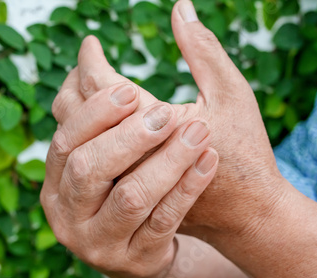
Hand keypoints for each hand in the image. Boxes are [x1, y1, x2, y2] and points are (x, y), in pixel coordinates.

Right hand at [40, 76, 218, 277]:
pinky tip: (209, 160)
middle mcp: (68, 216)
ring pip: (131, 196)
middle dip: (130, 136)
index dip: (96, 112)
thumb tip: (89, 46)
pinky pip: (165, 221)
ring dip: (167, 160)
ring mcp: (99, 243)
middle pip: (89, 168)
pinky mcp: (135, 259)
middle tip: (167, 112)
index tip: (131, 89)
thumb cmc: (122, 190)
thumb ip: (96, 115)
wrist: (139, 254)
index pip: (65, 140)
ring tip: (199, 131)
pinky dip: (188, 187)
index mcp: (54, 184)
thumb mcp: (101, 160)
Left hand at [54, 0, 286, 239]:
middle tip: (83, 63)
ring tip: (79, 86)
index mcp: (154, 131)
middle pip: (74, 117)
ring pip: (70, 144)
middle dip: (75, 84)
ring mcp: (117, 187)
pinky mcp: (117, 200)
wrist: (245, 217)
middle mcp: (126, 164)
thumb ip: (204, 50)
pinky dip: (80, 138)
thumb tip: (180, 7)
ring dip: (72, 112)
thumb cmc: (245, 153)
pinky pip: (81, 166)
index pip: (101, 88)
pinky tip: (88, 123)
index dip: (90, 61)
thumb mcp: (231, 96)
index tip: (89, 44)